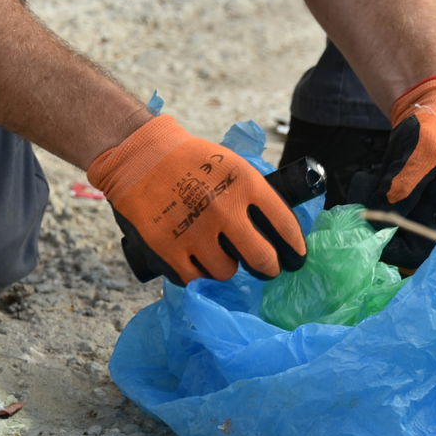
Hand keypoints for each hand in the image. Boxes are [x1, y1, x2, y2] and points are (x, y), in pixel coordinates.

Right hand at [87, 115, 306, 283]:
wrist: (139, 156)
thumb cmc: (190, 159)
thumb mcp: (232, 164)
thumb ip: (254, 193)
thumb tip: (278, 227)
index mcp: (246, 184)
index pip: (285, 225)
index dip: (295, 247)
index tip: (296, 256)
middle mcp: (225, 210)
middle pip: (262, 259)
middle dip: (269, 268)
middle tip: (266, 269)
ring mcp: (197, 231)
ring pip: (226, 273)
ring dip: (225, 267)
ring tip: (218, 255)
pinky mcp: (169, 248)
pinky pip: (195, 279)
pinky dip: (197, 274)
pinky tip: (197, 263)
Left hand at [367, 76, 435, 268]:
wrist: (431, 110)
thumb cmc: (433, 132)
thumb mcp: (417, 160)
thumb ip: (399, 193)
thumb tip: (376, 227)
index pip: (419, 254)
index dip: (390, 250)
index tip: (364, 234)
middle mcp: (434, 222)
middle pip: (401, 247)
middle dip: (375, 232)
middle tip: (358, 210)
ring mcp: (417, 213)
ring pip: (387, 233)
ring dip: (369, 217)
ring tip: (365, 187)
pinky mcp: (402, 203)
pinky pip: (381, 216)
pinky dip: (368, 204)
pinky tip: (367, 182)